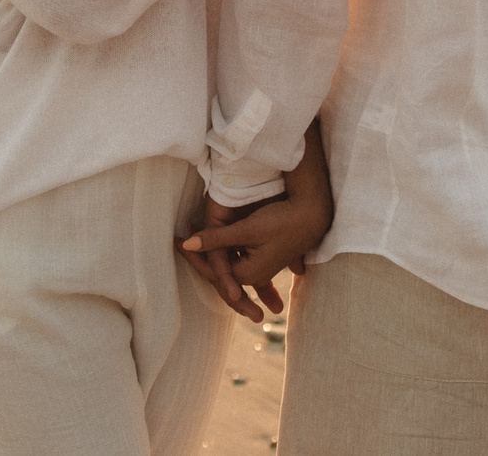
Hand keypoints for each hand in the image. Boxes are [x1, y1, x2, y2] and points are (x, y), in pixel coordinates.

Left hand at [178, 185, 331, 321]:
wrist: (312, 214)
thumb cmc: (280, 220)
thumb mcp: (246, 229)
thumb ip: (216, 239)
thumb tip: (186, 245)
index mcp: (247, 272)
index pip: (213, 271)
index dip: (193, 258)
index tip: (175, 243)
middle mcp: (251, 273)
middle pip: (218, 271)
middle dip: (198, 261)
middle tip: (175, 241)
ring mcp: (258, 267)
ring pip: (227, 264)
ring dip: (209, 256)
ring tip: (185, 239)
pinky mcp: (263, 256)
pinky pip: (237, 257)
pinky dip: (223, 250)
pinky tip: (209, 240)